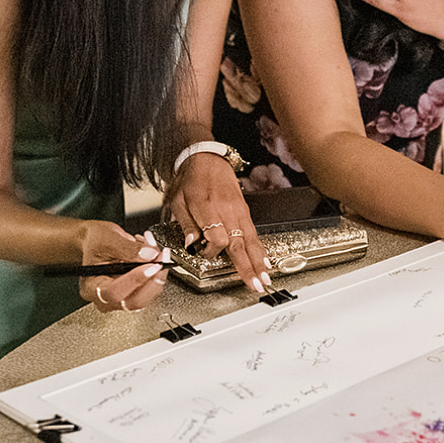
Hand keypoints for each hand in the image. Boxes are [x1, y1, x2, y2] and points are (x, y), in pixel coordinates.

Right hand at [77, 226, 169, 312]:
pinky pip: (152, 285)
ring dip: (158, 270)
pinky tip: (152, 252)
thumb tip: (149, 255)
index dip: (136, 280)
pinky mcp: (136, 290)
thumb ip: (128, 248)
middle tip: (161, 258)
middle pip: (136, 300)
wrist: (98, 240)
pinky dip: (157, 268)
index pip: (115, 293)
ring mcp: (123, 296)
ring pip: (148, 293)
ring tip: (153, 247)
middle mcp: (107, 298)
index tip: (152, 265)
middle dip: (153, 278)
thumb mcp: (107, 238)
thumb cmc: (96, 241)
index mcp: (92, 288)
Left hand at [167, 152, 270, 292]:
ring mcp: (238, 211)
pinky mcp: (244, 211)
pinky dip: (260, 248)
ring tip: (265, 278)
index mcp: (207, 208)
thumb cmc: (191, 178)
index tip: (204, 253)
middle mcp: (227, 211)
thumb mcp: (178, 199)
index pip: (217, 238)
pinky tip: (265, 260)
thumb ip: (185, 223)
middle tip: (256, 284)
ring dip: (258, 261)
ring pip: (250, 240)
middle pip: (239, 243)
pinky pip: (254, 233)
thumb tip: (192, 244)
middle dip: (248, 266)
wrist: (208, 158)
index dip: (212, 251)